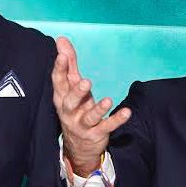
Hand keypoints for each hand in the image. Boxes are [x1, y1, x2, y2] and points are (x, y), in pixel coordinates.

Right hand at [52, 36, 130, 176]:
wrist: (78, 147)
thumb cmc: (76, 109)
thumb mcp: (71, 87)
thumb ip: (69, 63)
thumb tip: (61, 39)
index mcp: (62, 98)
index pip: (58, 82)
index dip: (59, 69)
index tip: (61, 56)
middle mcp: (70, 112)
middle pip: (70, 102)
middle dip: (77, 92)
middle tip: (86, 82)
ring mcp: (83, 125)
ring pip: (89, 117)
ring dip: (98, 109)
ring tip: (108, 100)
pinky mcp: (97, 134)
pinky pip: (107, 127)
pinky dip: (117, 120)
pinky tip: (127, 112)